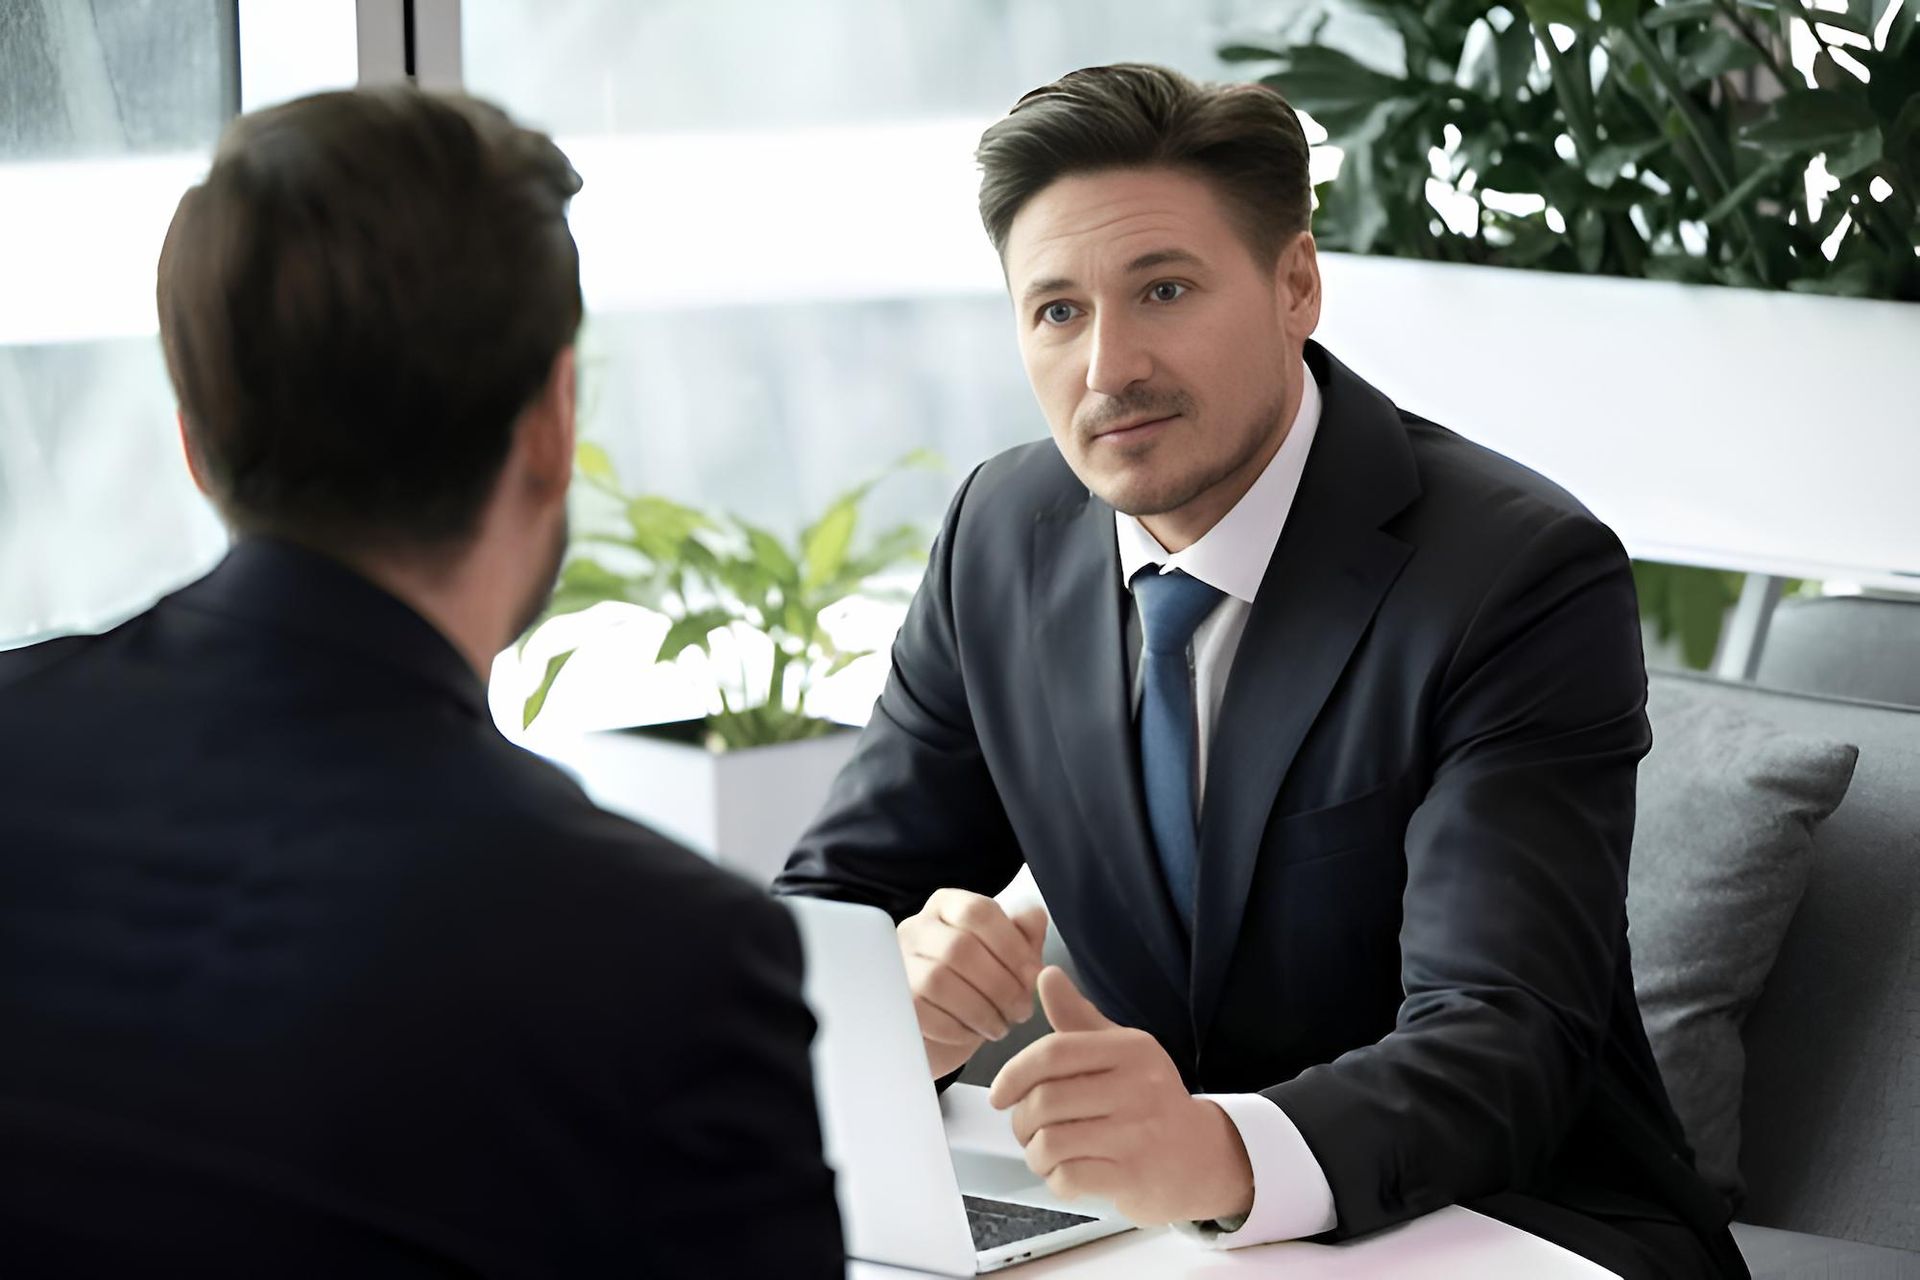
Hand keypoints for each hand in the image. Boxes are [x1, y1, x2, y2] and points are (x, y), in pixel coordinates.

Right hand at [897, 889, 1048, 1077]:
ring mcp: (897, 964)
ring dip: (980, 1009)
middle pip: (960, 947)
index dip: (1012, 945)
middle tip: (1022, 1010)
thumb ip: (1024, 933)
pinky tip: (972, 1034)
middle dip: (1000, 984)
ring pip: (939, 980)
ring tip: (1000, 1026)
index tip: (1034, 975)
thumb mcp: (1008, 958)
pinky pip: (922, 1012)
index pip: (978, 911)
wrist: (941, 1033)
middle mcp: (917, 928)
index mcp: (947, 907)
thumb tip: (1033, 917)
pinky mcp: (891, 1002)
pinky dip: (956, 1028)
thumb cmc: (978, 987)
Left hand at [988, 967, 1253, 1226]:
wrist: (1202, 1158)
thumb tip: (1045, 974)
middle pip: (1046, 1100)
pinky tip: (1067, 1173)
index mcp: (1131, 1049)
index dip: (1014, 1073)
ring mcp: (1138, 1134)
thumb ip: (1078, 1018)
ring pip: (1051, 1142)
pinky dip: (1055, 1180)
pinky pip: (1068, 1177)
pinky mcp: (1134, 1176)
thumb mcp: (1120, 1052)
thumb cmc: (1149, 1101)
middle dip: (1022, 1121)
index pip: (1053, 1052)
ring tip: (1045, 1153)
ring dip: (1035, 1154)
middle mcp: (1139, 1086)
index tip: (999, 1094)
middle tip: (1026, 1130)